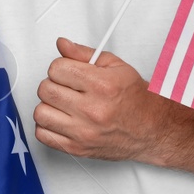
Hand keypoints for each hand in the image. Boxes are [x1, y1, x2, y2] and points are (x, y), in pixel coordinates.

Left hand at [33, 37, 166, 161]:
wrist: (153, 129)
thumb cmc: (136, 99)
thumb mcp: (115, 66)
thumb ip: (84, 53)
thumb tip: (62, 45)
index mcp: (102, 86)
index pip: (57, 69)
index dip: (61, 67)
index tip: (68, 72)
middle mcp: (92, 110)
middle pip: (46, 90)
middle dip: (53, 84)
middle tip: (66, 87)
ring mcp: (84, 132)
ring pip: (40, 113)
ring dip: (48, 106)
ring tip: (63, 104)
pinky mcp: (77, 149)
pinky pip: (43, 135)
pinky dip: (47, 126)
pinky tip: (61, 120)